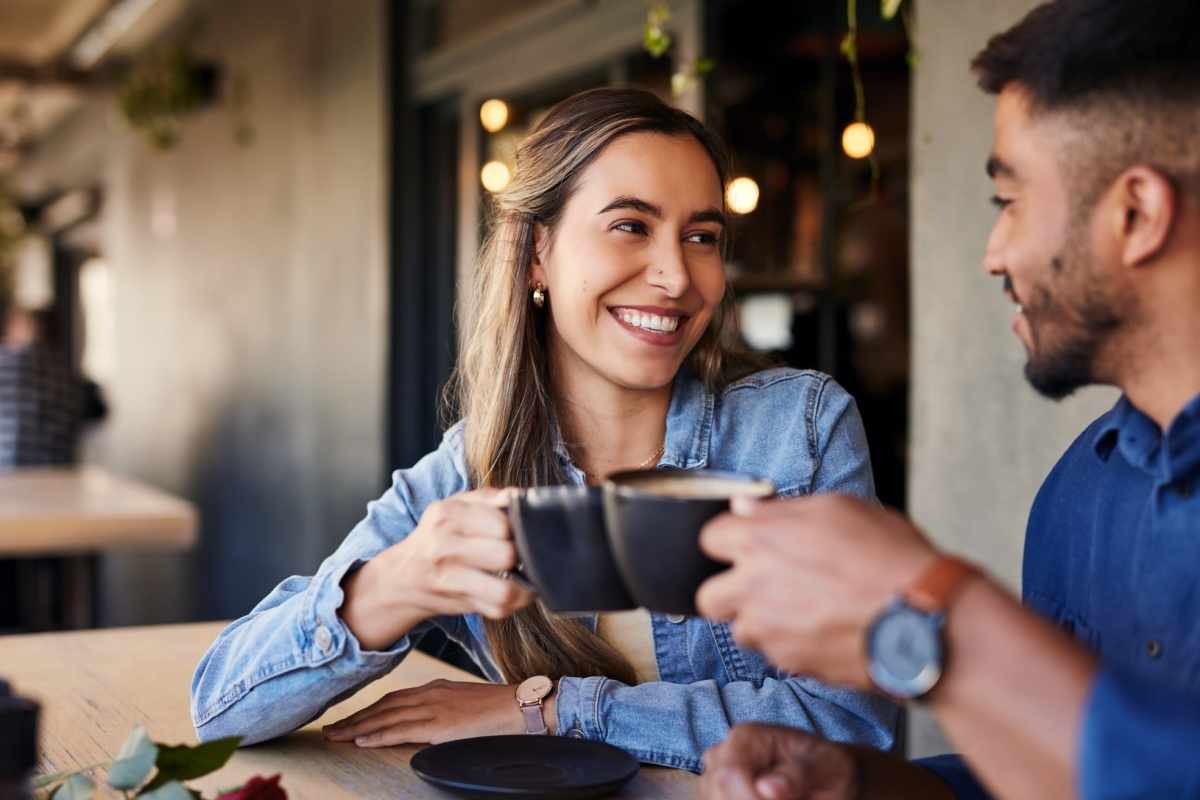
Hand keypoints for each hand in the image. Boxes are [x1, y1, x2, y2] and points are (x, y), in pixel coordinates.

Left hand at [323, 679, 552, 745]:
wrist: (522, 706)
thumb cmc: (499, 707)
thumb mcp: (465, 702)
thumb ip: (444, 708)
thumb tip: (429, 721)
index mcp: (435, 688)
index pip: (393, 698)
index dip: (368, 709)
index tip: (348, 719)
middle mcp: (430, 694)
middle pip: (383, 706)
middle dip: (354, 718)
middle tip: (329, 729)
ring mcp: (434, 708)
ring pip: (386, 718)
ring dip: (357, 728)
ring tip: (336, 737)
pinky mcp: (441, 725)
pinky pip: (402, 730)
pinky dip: (379, 735)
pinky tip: (362, 740)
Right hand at [340, 488, 534, 650]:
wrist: (402, 576)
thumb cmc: (437, 536)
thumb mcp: (454, 506)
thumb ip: (488, 498)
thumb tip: (517, 496)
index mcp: (447, 515)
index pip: (502, 523)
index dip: (518, 527)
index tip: (519, 530)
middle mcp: (444, 546)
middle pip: (507, 555)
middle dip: (522, 554)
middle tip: (523, 552)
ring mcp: (449, 579)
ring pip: (505, 589)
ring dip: (523, 584)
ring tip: (523, 573)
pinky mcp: (459, 604)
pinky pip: (499, 608)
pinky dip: (514, 601)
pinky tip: (512, 589)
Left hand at [695, 494, 935, 687]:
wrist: (924, 617)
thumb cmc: (890, 555)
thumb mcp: (841, 508)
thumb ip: (782, 509)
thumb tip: (743, 507)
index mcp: (761, 538)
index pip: (709, 538)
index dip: (729, 541)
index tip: (747, 544)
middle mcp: (753, 585)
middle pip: (707, 596)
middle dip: (728, 592)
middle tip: (760, 586)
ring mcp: (768, 629)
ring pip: (740, 630)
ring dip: (760, 623)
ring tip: (800, 612)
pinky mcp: (789, 662)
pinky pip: (774, 655)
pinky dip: (790, 646)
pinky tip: (822, 632)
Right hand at [701, 724, 954, 799]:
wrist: (825, 776)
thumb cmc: (827, 767)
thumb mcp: (826, 768)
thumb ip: (799, 775)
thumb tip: (767, 788)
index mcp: (746, 736)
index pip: (730, 774)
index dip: (748, 799)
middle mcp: (722, 753)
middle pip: (717, 792)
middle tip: (793, 799)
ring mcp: (714, 776)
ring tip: (788, 797)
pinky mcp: (716, 794)